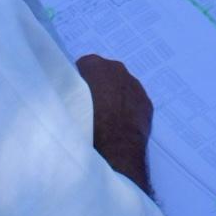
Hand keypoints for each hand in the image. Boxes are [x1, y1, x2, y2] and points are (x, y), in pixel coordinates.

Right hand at [76, 54, 152, 191]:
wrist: (115, 150)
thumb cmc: (86, 124)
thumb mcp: (69, 103)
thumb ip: (71, 89)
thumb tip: (70, 89)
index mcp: (96, 66)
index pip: (84, 65)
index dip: (79, 80)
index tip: (76, 94)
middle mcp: (118, 70)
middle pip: (105, 73)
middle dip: (99, 85)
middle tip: (90, 105)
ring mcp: (135, 85)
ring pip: (122, 86)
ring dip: (115, 96)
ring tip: (106, 118)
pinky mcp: (147, 102)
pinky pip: (134, 101)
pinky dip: (128, 108)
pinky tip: (120, 124)